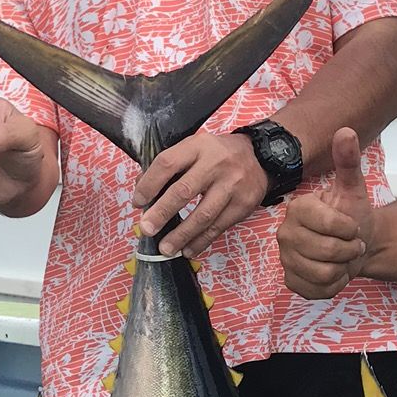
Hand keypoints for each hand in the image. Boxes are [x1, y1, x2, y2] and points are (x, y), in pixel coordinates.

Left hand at [133, 131, 268, 257]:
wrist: (259, 157)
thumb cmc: (217, 155)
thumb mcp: (194, 148)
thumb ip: (170, 166)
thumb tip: (143, 191)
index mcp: (198, 146)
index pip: (168, 163)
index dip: (149, 184)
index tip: (138, 202)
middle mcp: (216, 164)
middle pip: (184, 190)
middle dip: (162, 213)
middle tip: (146, 229)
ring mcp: (232, 185)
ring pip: (203, 214)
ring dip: (181, 235)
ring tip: (165, 248)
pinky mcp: (243, 204)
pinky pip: (218, 227)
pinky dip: (201, 241)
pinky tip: (188, 249)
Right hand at [277, 128, 374, 298]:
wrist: (354, 243)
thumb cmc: (351, 216)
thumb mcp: (353, 188)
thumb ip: (348, 161)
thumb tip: (346, 131)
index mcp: (298, 208)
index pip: (330, 224)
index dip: (349, 229)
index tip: (351, 225)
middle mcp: (285, 233)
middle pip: (328, 251)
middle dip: (350, 250)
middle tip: (351, 243)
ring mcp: (286, 259)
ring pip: (325, 273)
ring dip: (343, 267)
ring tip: (342, 257)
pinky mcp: (291, 281)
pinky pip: (320, 290)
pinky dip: (335, 284)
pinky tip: (334, 271)